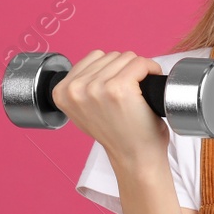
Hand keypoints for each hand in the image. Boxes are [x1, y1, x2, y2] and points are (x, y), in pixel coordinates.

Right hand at [49, 50, 170, 176]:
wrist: (134, 157)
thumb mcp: (85, 111)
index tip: (116, 90)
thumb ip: (82, 88)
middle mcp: (76, 89)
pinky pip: (141, 63)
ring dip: (138, 71)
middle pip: (111, 55)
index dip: (112, 70)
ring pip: (127, 57)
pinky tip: (150, 86)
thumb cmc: (118, 134)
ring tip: (137, 94)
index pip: (94, 57)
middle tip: (129, 95)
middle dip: (125, 71)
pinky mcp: (119, 88)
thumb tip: (94, 68)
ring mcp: (96, 88)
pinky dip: (151, 70)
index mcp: (61, 92)